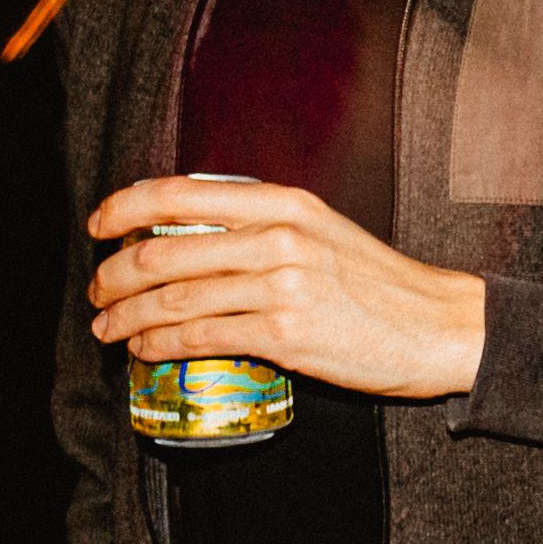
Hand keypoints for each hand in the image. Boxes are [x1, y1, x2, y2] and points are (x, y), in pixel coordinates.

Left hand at [87, 174, 488, 398]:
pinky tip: (145, 349)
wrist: (443, 326)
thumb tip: (196, 241)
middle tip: (99, 290)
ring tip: (108, 327)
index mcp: (286, 204)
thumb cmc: (384, 285)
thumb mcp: (325, 233)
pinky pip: (200, 337)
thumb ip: (267, 228)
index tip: (99, 226)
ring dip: (126, 316)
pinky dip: (160, 345)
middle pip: (164, 251)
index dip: (125, 207)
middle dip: (114, 275)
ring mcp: (282, 287)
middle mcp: (280, 238)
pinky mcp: (286, 334)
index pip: (181, 193)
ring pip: (174, 299)